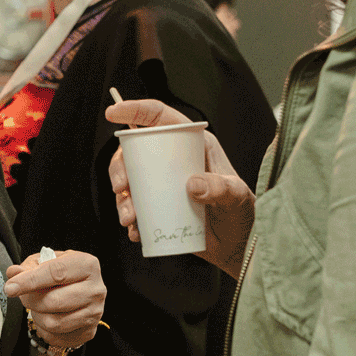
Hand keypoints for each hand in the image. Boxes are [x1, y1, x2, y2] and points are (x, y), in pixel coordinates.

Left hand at [4, 250, 103, 352]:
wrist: (79, 289)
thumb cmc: (60, 274)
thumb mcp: (44, 262)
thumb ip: (27, 267)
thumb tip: (13, 273)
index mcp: (86, 265)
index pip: (55, 273)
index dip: (29, 281)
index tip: (10, 287)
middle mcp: (96, 289)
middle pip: (53, 301)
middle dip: (30, 300)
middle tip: (24, 296)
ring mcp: (95, 312)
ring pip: (54, 322)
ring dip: (36, 316)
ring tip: (36, 306)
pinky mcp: (89, 331)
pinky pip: (57, 336)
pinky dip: (43, 329)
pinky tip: (46, 317)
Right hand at [105, 99, 253, 276]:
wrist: (238, 245)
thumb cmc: (242, 213)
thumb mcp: (236, 196)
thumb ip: (219, 188)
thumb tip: (191, 184)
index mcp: (193, 144)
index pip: (160, 119)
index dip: (135, 110)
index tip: (114, 112)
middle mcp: (173, 160)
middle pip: (134, 151)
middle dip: (120, 167)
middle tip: (122, 186)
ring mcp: (163, 184)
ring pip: (129, 181)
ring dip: (122, 198)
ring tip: (130, 217)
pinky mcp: (157, 206)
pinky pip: (134, 207)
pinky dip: (129, 219)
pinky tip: (136, 230)